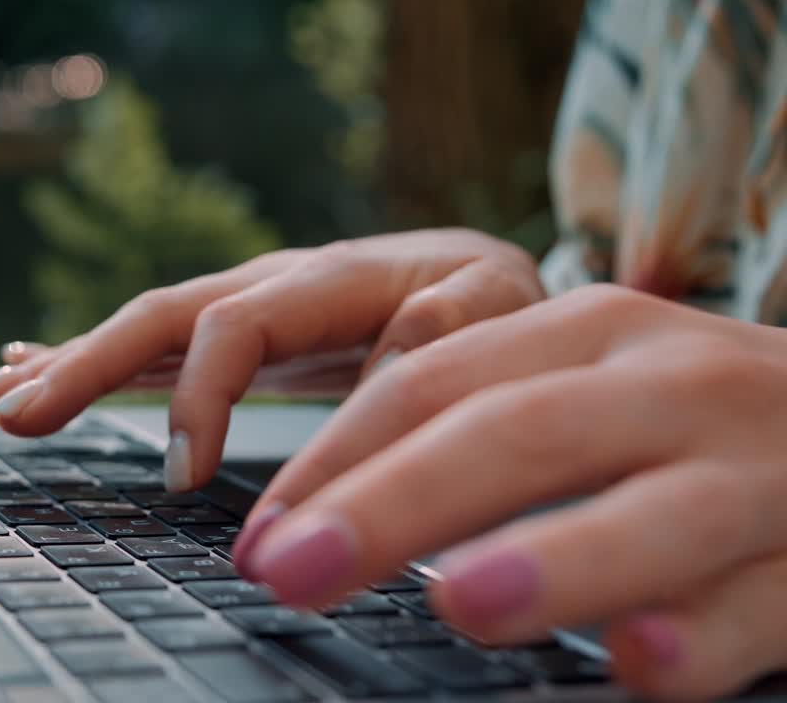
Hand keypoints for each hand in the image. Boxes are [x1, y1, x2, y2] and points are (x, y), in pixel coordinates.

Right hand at [0, 229, 542, 489]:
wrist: (478, 275)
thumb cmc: (492, 300)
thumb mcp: (497, 304)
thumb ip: (446, 325)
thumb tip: (385, 354)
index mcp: (328, 277)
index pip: (234, 325)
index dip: (198, 395)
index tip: (182, 477)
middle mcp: (270, 284)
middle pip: (160, 316)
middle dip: (83, 365)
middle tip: (13, 413)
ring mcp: (246, 308)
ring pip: (142, 330)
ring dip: (68, 364)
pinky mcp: (238, 337)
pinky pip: (153, 348)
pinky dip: (91, 361)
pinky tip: (34, 370)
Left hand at [237, 284, 786, 698]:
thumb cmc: (691, 418)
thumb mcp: (588, 387)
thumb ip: (481, 431)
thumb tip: (324, 516)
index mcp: (588, 333)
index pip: (432, 383)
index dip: (333, 461)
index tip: (259, 539)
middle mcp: (666, 382)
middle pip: (516, 434)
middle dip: (394, 502)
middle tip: (288, 571)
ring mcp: (757, 467)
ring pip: (655, 511)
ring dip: (556, 558)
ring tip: (462, 601)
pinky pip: (763, 601)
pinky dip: (703, 634)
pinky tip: (640, 662)